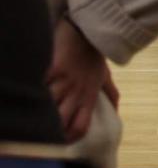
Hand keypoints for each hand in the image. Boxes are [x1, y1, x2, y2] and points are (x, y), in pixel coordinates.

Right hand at [46, 17, 111, 143]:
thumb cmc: (95, 54)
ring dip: (40, 109)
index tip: (60, 139)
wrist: (90, 29)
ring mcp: (65, 80)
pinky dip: (34, 89)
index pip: (80, 126)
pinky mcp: (54, 68)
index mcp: (89, 96)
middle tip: (44, 128)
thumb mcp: (105, 75)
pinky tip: (32, 90)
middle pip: (61, 120)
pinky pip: (40, 85)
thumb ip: (110, 93)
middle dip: (50, 128)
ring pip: (48, 105)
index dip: (69, 137)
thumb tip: (116, 111)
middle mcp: (77, 92)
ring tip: (36, 110)